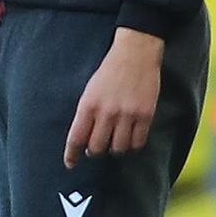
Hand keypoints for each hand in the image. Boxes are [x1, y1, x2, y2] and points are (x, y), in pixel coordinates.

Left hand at [63, 28, 162, 168]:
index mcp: (89, 105)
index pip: (76, 138)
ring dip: (115, 148)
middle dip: (95, 151)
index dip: (72, 154)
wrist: (135, 53)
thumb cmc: (110, 71)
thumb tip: (84, 138)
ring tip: (115, 139)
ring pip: (118, 148)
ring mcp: (127, 115)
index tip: (70, 164)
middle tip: (97, 146)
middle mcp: (106, 112)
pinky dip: (133, 144)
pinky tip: (130, 137)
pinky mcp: (145, 115)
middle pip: (97, 148)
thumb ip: (87, 113)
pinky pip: (138, 142)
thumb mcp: (90, 90)